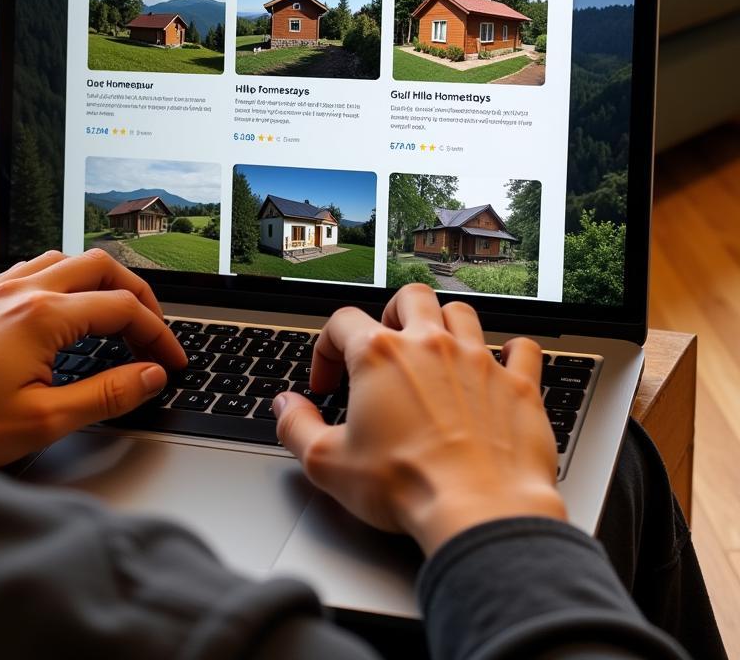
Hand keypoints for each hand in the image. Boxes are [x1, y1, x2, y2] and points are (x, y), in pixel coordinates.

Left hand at [0, 249, 186, 466]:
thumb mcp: (45, 420)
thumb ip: (107, 394)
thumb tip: (151, 375)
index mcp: (43, 316)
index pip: (123, 308)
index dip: (158, 334)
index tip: (172, 362)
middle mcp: (23, 290)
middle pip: (102, 266)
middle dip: (138, 295)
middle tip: (153, 331)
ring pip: (68, 258)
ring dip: (102, 281)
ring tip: (116, 316)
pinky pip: (36, 266)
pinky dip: (67, 279)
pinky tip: (66, 307)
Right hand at [273, 283, 565, 555]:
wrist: (479, 510)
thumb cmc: (407, 486)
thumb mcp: (328, 463)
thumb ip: (296, 427)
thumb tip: (284, 406)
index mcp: (380, 355)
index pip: (341, 322)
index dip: (326, 349)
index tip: (327, 384)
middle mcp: (430, 345)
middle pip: (409, 297)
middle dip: (393, 313)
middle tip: (387, 344)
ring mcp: (478, 360)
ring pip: (461, 312)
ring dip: (445, 324)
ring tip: (436, 349)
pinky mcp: (518, 385)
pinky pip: (521, 348)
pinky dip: (511, 351)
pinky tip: (502, 363)